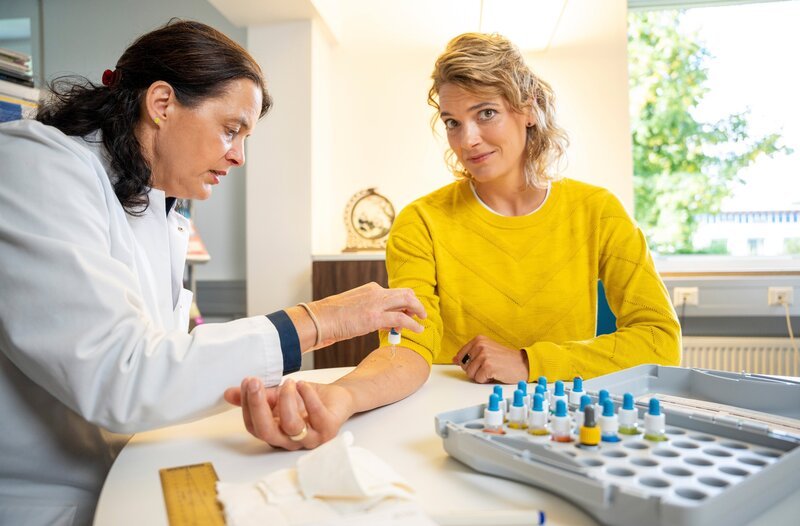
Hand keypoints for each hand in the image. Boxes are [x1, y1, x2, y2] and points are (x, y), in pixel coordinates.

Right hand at [224, 377, 353, 449]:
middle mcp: (291, 440)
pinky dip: (306, 396)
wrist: (338, 398)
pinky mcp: (329, 429)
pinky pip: (315, 414)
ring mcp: (311, 438)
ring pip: (291, 426)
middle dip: (258, 407)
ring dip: (286, 400)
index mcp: (276, 433)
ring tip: (288, 381)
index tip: (248, 381)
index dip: (248, 405)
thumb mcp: (278, 395)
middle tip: (254, 382)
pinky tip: (301, 384)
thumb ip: (257, 396)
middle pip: (268, 433)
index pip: (254, 427)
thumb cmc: (307, 399)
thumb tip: (228, 393)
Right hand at [312, 282, 425, 346]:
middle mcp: (376, 292)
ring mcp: (376, 303)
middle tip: (420, 314)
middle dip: (415, 303)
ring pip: (407, 301)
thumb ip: (371, 312)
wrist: (320, 319)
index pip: (394, 292)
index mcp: (370, 289)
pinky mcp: (375, 317)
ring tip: (422, 321)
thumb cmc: (332, 317)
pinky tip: (418, 329)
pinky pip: (401, 318)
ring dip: (418, 310)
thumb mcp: (355, 309)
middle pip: (405, 293)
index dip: (404, 303)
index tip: (405, 314)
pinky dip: (413, 324)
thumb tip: (384, 322)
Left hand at [452, 335, 528, 383]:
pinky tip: (495, 374)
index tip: (481, 363)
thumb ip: (470, 354)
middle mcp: (480, 345)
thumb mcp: (487, 351)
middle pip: (464, 366)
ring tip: (492, 370)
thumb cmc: (505, 360)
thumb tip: (454, 359)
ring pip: (470, 374)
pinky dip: (485, 380)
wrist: (523, 364)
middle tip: (489, 367)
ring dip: (480, 376)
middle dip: (475, 370)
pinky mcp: (488, 366)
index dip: (469, 364)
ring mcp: (484, 355)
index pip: (460, 356)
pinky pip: (478, 379)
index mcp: (478, 339)